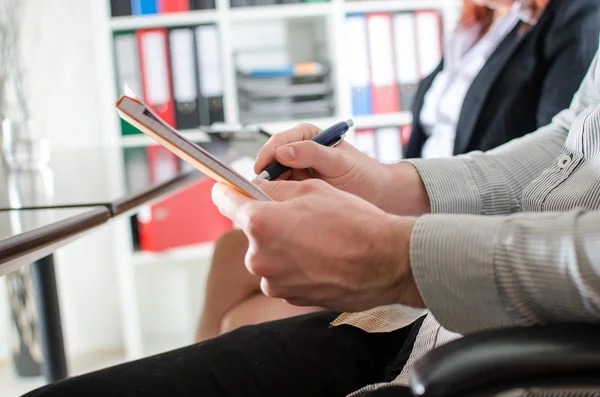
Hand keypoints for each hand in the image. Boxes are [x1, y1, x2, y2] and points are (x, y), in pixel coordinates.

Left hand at [211, 178, 424, 311]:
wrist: (386, 262)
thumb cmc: (353, 222)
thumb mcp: (313, 189)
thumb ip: (274, 190)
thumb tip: (253, 188)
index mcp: (260, 223)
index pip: (225, 201)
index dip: (228, 192)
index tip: (229, 190)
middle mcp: (258, 256)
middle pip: (251, 231)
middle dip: (267, 222)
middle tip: (300, 216)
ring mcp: (272, 281)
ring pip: (267, 254)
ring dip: (282, 246)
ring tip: (317, 240)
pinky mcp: (288, 298)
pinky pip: (281, 274)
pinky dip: (294, 265)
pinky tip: (320, 258)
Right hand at [255, 123, 430, 215]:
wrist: (381, 196)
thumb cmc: (365, 174)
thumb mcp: (339, 162)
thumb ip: (312, 154)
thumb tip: (282, 152)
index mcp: (308, 137)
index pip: (280, 142)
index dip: (268, 155)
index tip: (262, 169)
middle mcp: (300, 152)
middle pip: (272, 162)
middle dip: (266, 175)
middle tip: (259, 191)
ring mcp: (299, 172)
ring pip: (274, 180)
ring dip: (270, 190)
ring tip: (267, 202)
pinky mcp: (300, 189)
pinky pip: (282, 193)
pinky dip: (278, 200)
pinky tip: (278, 208)